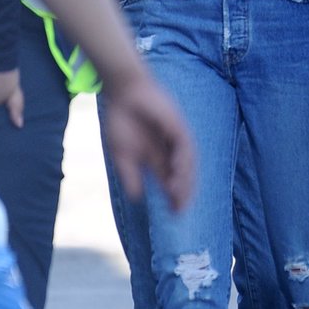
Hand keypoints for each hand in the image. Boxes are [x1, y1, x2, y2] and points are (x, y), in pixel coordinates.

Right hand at [101, 72, 194, 211]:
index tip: (173, 214)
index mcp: (159, 159)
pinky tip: (178, 171)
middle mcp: (171, 151)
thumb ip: (130, 175)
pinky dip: (184, 160)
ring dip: (184, 179)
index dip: (174, 198)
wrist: (123, 94)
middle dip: (182, 192)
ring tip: (178, 194)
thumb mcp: (122, 155)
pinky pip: (186, 146)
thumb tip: (137, 198)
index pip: (171, 182)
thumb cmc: (121, 121)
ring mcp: (176, 139)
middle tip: (179, 208)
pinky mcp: (178, 126)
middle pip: (182, 176)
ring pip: (187, 164)